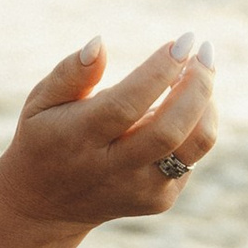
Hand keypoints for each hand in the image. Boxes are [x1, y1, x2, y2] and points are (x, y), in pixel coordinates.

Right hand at [0, 32, 216, 232]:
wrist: (46, 205)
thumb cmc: (46, 137)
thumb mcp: (41, 101)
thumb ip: (71, 73)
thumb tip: (100, 43)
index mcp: (79, 139)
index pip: (126, 104)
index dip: (159, 71)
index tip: (181, 42)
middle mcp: (112, 169)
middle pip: (169, 130)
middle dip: (197, 86)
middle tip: (204, 52)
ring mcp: (139, 189)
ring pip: (193, 148)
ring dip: (207, 105)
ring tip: (200, 73)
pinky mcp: (158, 200)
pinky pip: (191, 157)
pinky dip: (197, 123)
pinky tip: (183, 103)